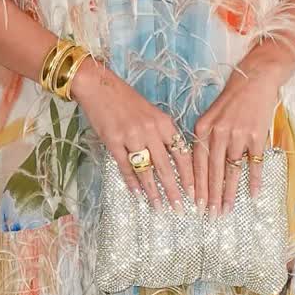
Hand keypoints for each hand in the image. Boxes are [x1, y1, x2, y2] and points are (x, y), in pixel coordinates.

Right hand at [67, 58, 194, 209]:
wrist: (99, 86)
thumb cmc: (127, 100)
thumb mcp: (152, 114)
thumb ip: (163, 134)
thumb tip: (173, 160)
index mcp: (164, 123)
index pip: (182, 153)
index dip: (188, 175)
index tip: (194, 192)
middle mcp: (150, 130)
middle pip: (166, 166)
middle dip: (174, 190)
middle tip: (179, 208)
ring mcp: (131, 136)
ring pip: (146, 170)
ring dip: (153, 192)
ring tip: (158, 207)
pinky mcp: (113, 141)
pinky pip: (125, 166)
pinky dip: (132, 182)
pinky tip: (137, 194)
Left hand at [191, 65, 281, 215]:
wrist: (255, 79)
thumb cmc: (231, 99)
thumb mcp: (210, 116)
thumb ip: (204, 139)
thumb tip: (200, 167)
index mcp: (203, 128)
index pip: (196, 163)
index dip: (197, 185)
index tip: (196, 204)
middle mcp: (218, 133)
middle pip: (212, 171)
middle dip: (211, 196)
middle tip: (210, 215)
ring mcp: (238, 135)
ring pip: (232, 170)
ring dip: (229, 193)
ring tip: (227, 210)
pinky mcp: (257, 135)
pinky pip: (254, 162)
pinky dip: (254, 179)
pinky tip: (253, 194)